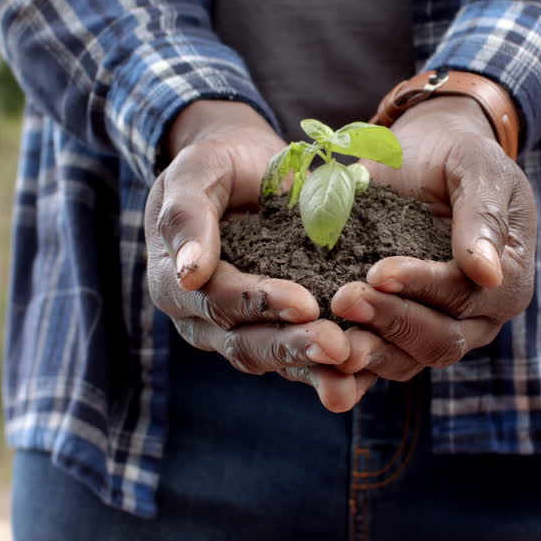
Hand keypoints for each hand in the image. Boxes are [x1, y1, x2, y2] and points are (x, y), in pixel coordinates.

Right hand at [145, 100, 369, 410]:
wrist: (248, 170)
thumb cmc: (217, 165)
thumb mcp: (196, 172)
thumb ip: (186, 217)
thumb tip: (189, 275)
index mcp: (175, 284)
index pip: (217, 301)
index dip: (259, 303)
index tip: (304, 303)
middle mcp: (203, 319)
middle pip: (245, 343)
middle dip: (292, 345)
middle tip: (337, 345)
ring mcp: (240, 332)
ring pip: (273, 360)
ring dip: (313, 366)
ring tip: (354, 363)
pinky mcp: (276, 335)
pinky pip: (299, 363)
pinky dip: (329, 370)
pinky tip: (364, 374)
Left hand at [331, 95, 536, 381]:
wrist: (419, 158)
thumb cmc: (454, 157)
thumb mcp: (476, 167)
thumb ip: (482, 214)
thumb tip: (489, 273)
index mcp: (506, 280)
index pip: (467, 297)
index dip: (424, 287)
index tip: (379, 270)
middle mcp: (477, 317)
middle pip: (440, 340)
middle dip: (391, 321)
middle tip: (345, 299)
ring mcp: (436, 330)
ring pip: (408, 360)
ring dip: (367, 350)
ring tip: (326, 332)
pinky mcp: (396, 333)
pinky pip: (377, 359)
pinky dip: (350, 364)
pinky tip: (318, 356)